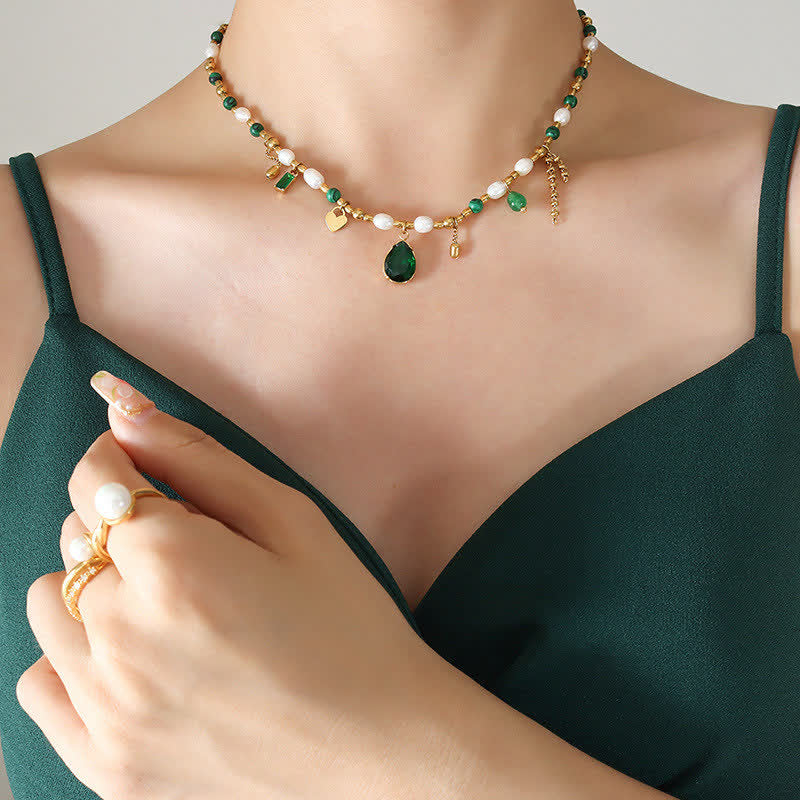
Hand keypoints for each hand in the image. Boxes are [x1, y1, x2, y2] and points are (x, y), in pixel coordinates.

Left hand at [18, 370, 462, 799]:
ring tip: (165, 610)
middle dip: (121, 528)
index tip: (148, 472)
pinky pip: (41, 687)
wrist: (381, 749)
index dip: (121, 463)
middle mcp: (121, 636)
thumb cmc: (348, 625)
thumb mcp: (292, 523)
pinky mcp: (105, 767)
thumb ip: (200, 459)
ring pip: (47, 608)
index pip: (95, 480)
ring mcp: (106, 711)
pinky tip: (135, 663)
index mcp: (173, 563)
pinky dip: (75, 660)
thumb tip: (124, 408)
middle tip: (189, 555)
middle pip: (73, 541)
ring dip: (95, 591)